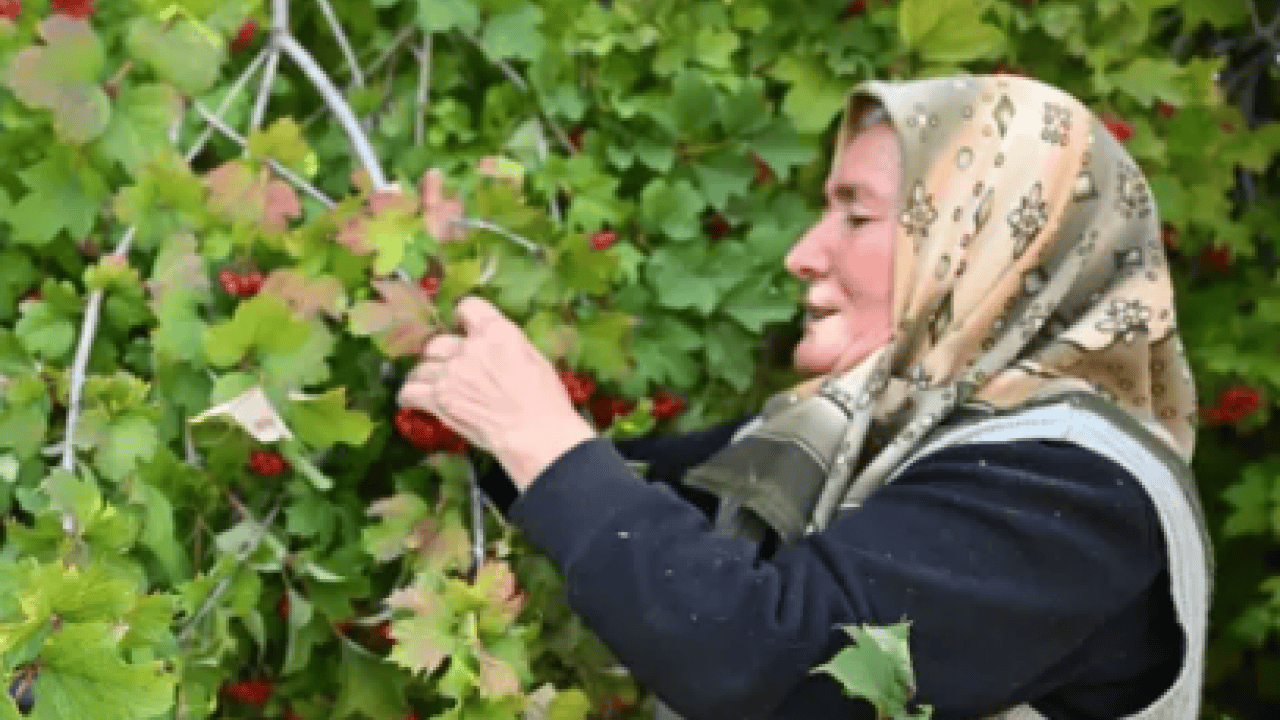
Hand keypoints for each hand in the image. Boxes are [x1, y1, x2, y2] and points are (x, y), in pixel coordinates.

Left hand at [397, 296, 596, 489]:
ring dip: (426, 375)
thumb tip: (492, 344)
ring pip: (421, 366)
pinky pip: (410, 392)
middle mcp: (469, 347)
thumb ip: (506, 344)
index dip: (464, 318)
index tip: (463, 327)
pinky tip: (411, 399)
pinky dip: (409, 396)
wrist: (536, 434)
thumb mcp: (534, 358)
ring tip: (429, 384)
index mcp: (496, 332)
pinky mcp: (438, 399)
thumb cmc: (545, 401)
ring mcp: (450, 373)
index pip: (468, 307)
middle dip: (443, 353)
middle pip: (439, 341)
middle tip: (449, 365)